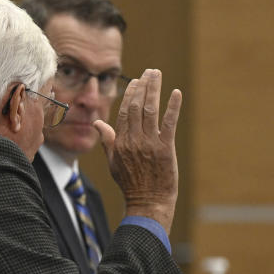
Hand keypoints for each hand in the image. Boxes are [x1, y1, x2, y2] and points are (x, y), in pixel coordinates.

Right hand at [94, 68, 180, 233]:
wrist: (147, 202)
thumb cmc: (130, 183)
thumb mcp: (113, 162)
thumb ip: (107, 140)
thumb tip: (97, 123)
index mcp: (120, 142)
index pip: (124, 112)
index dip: (131, 94)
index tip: (137, 81)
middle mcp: (133, 140)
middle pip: (136, 106)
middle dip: (143, 86)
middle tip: (150, 72)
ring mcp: (149, 144)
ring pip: (150, 110)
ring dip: (154, 89)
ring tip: (157, 74)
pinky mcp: (166, 149)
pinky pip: (169, 123)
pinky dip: (173, 106)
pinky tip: (176, 93)